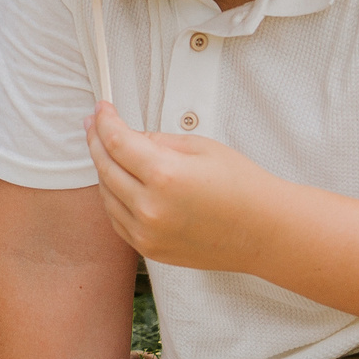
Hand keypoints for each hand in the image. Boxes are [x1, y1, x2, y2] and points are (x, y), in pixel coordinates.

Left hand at [85, 102, 271, 271]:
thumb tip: (127, 136)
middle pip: (105, 167)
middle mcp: (150, 207)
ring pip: (106, 195)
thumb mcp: (200, 147)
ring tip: (109, 151)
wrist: (266, 232)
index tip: (100, 109)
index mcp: (165, 175)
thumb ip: (157, 141)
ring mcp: (147, 232)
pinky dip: (114, 198)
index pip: (116, 141)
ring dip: (104, 170)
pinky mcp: (150, 249)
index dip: (103, 121)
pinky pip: (117, 219)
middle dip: (96, 141)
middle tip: (93, 124)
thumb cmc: (242, 186)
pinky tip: (120, 183)